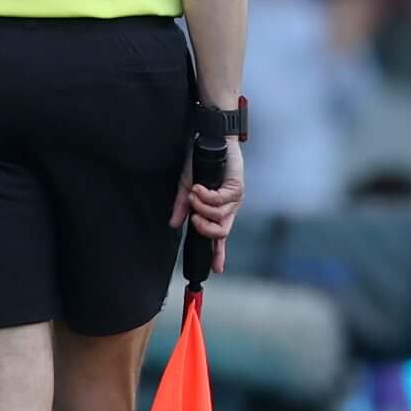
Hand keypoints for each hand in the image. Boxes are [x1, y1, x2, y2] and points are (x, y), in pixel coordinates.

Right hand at [169, 134, 244, 272]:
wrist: (210, 141)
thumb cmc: (200, 163)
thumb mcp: (186, 187)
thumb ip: (181, 207)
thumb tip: (173, 224)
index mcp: (219, 210)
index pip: (219, 236)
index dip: (218, 254)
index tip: (216, 269)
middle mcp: (230, 208)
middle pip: (222, 231)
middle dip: (206, 229)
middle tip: (194, 219)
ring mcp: (235, 198)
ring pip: (219, 216)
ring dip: (202, 206)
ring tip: (193, 193)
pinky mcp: (236, 187)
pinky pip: (220, 201)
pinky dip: (205, 196)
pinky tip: (199, 188)